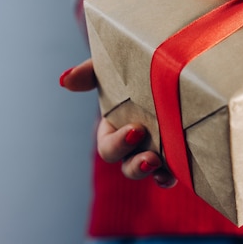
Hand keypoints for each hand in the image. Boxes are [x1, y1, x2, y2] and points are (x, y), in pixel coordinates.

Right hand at [60, 59, 176, 187]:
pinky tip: (173, 174)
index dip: (118, 144)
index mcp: (116, 128)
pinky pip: (171, 172)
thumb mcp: (112, 68)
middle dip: (136, 166)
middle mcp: (134, 144)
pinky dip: (169, 176)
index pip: (109, 147)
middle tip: (151, 157)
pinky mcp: (178, 152)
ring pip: (148, 172)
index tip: (136, 130)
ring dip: (152, 173)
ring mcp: (156, 150)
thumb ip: (89, 73)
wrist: (172, 67)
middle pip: (128, 166)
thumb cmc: (136, 68)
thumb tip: (65, 80)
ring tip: (159, 165)